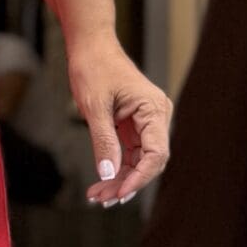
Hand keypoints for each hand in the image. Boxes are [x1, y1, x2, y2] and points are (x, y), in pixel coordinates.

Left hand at [66, 36, 171, 207]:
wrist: (90, 46)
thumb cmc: (94, 67)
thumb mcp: (95, 106)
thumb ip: (104, 141)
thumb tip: (108, 174)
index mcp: (153, 109)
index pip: (157, 153)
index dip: (140, 178)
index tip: (120, 193)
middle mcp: (156, 116)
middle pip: (149, 161)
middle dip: (126, 183)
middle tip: (102, 200)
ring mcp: (146, 122)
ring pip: (139, 160)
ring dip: (119, 179)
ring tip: (97, 195)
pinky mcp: (134, 125)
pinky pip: (130, 152)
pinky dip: (117, 167)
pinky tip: (101, 182)